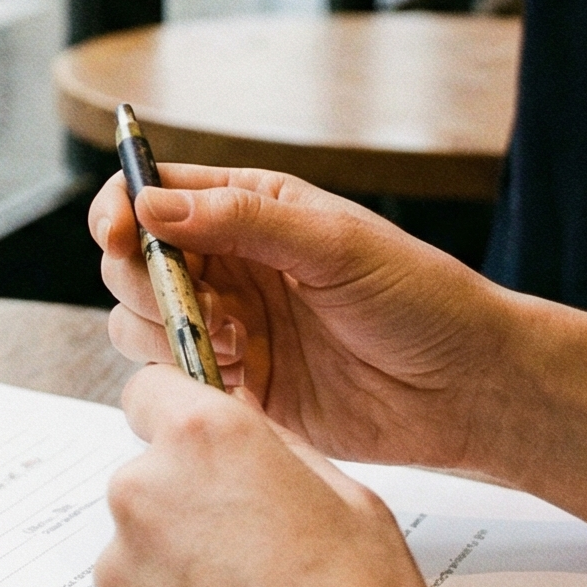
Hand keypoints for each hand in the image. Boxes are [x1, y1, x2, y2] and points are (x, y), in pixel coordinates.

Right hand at [90, 164, 520, 472]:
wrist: (468, 388)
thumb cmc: (419, 298)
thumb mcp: (334, 243)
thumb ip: (241, 221)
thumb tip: (151, 205)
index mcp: (249, 209)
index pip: (153, 195)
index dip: (121, 211)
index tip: (118, 235)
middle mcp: (228, 267)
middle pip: (132, 264)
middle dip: (145, 283)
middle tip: (206, 308)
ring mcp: (229, 330)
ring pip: (140, 327)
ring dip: (169, 336)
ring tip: (239, 348)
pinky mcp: (238, 391)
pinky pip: (176, 386)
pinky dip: (188, 385)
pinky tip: (245, 384)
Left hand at [93, 366, 586, 586]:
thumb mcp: (352, 502)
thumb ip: (277, 458)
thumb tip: (246, 448)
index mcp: (205, 441)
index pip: (150, 389)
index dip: (176, 416)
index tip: (196, 449)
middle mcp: (143, 494)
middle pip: (148, 482)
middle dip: (188, 511)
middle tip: (252, 563)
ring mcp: (116, 574)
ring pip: (139, 558)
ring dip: (178, 580)